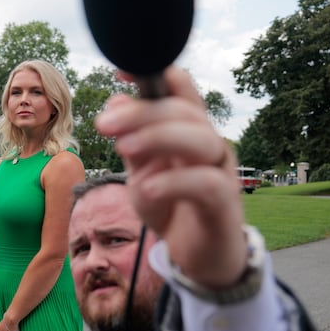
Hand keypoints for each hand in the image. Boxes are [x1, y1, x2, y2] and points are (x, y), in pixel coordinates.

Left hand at [94, 66, 246, 288]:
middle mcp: (208, 145)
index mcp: (186, 132)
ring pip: (201, 139)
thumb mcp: (141, 172)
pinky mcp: (224, 204)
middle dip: (142, 113)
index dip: (155, 75)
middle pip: (185, 112)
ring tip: (123, 148)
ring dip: (158, 137)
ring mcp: (220, 172)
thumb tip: (116, 101)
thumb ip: (131, 140)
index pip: (179, 92)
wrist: (198, 258)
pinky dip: (174, 182)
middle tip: (104, 124)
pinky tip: (147, 188)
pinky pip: (206, 184)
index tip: (119, 72)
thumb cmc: (170, 207)